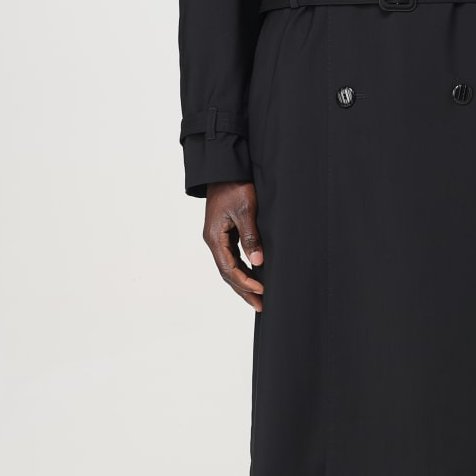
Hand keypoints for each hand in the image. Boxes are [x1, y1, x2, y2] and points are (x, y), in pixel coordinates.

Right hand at [203, 181, 264, 311]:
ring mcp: (218, 238)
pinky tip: (253, 276)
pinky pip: (232, 257)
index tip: (262, 290)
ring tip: (258, 297)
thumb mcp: (246, 211)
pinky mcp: (224, 234)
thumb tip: (258, 263)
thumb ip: (251, 237)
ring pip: (229, 267)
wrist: (225, 169)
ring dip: (243, 283)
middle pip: (227, 273)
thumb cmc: (235, 186)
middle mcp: (213, 240)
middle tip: (260, 306)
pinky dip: (242, 270)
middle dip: (243, 290)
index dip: (245, 282)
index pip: (228, 268)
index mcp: (214, 237)